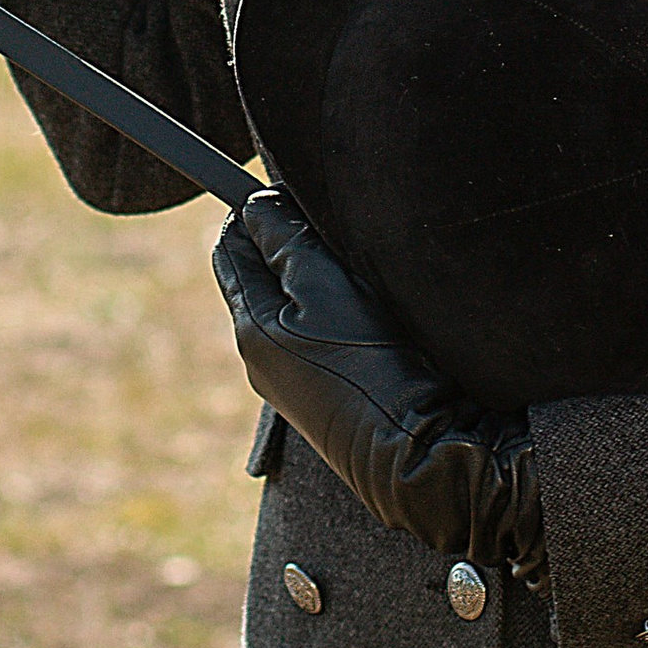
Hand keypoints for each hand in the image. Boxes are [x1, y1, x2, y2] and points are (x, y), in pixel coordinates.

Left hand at [213, 192, 545, 585]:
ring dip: (306, 278)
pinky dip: (326, 311)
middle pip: (255, 278)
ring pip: (285, 307)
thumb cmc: (372, 366)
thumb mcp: (326, 288)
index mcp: (251, 328)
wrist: (416, 456)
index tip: (285, 190)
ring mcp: (290, 384)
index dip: (252, 212)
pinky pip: (311, 337)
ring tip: (347, 260)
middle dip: (277, 244)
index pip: (231, 249)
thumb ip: (287, 242)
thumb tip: (257, 206)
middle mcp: (260, 359)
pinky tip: (362, 309)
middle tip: (320, 219)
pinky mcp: (322, 400)